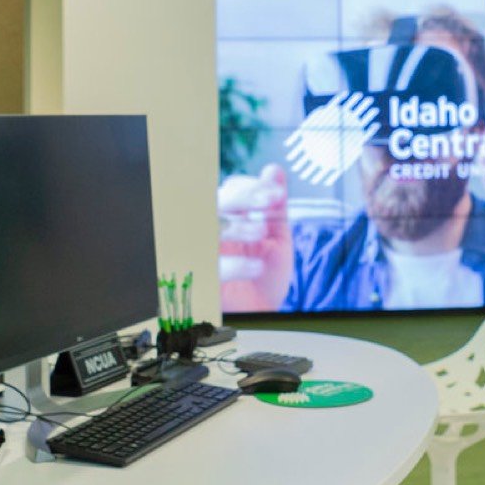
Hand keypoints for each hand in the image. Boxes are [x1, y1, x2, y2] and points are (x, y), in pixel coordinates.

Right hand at [218, 164, 292, 311]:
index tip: (277, 195)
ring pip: (211, 228)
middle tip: (270, 202)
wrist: (265, 315)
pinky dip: (235, 264)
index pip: (232, 188)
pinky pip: (212, 266)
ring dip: (238, 227)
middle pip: (217, 201)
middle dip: (244, 197)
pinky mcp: (206, 278)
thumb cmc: (266, 276)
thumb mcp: (278, 238)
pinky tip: (257, 266)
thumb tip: (273, 169)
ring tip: (263, 233)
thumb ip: (275, 206)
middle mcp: (215, 230)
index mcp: (232, 216)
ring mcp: (208, 252)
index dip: (253, 187)